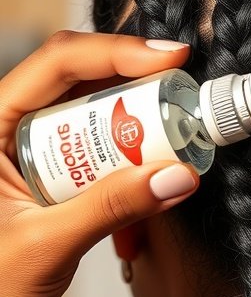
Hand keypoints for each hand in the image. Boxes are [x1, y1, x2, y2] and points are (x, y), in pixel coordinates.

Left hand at [0, 32, 199, 296]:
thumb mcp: (45, 244)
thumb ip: (110, 207)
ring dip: (137, 128)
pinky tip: (145, 189)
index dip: (118, 51)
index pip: (57, 63)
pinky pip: (95, 151)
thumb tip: (177, 176)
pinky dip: (126, 164)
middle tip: (187, 102)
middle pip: (82, 79)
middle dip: (139, 88)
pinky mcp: (48, 172)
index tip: (172, 59)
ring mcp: (28, 146)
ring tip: (175, 144)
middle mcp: (7, 123)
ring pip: (93, 114)